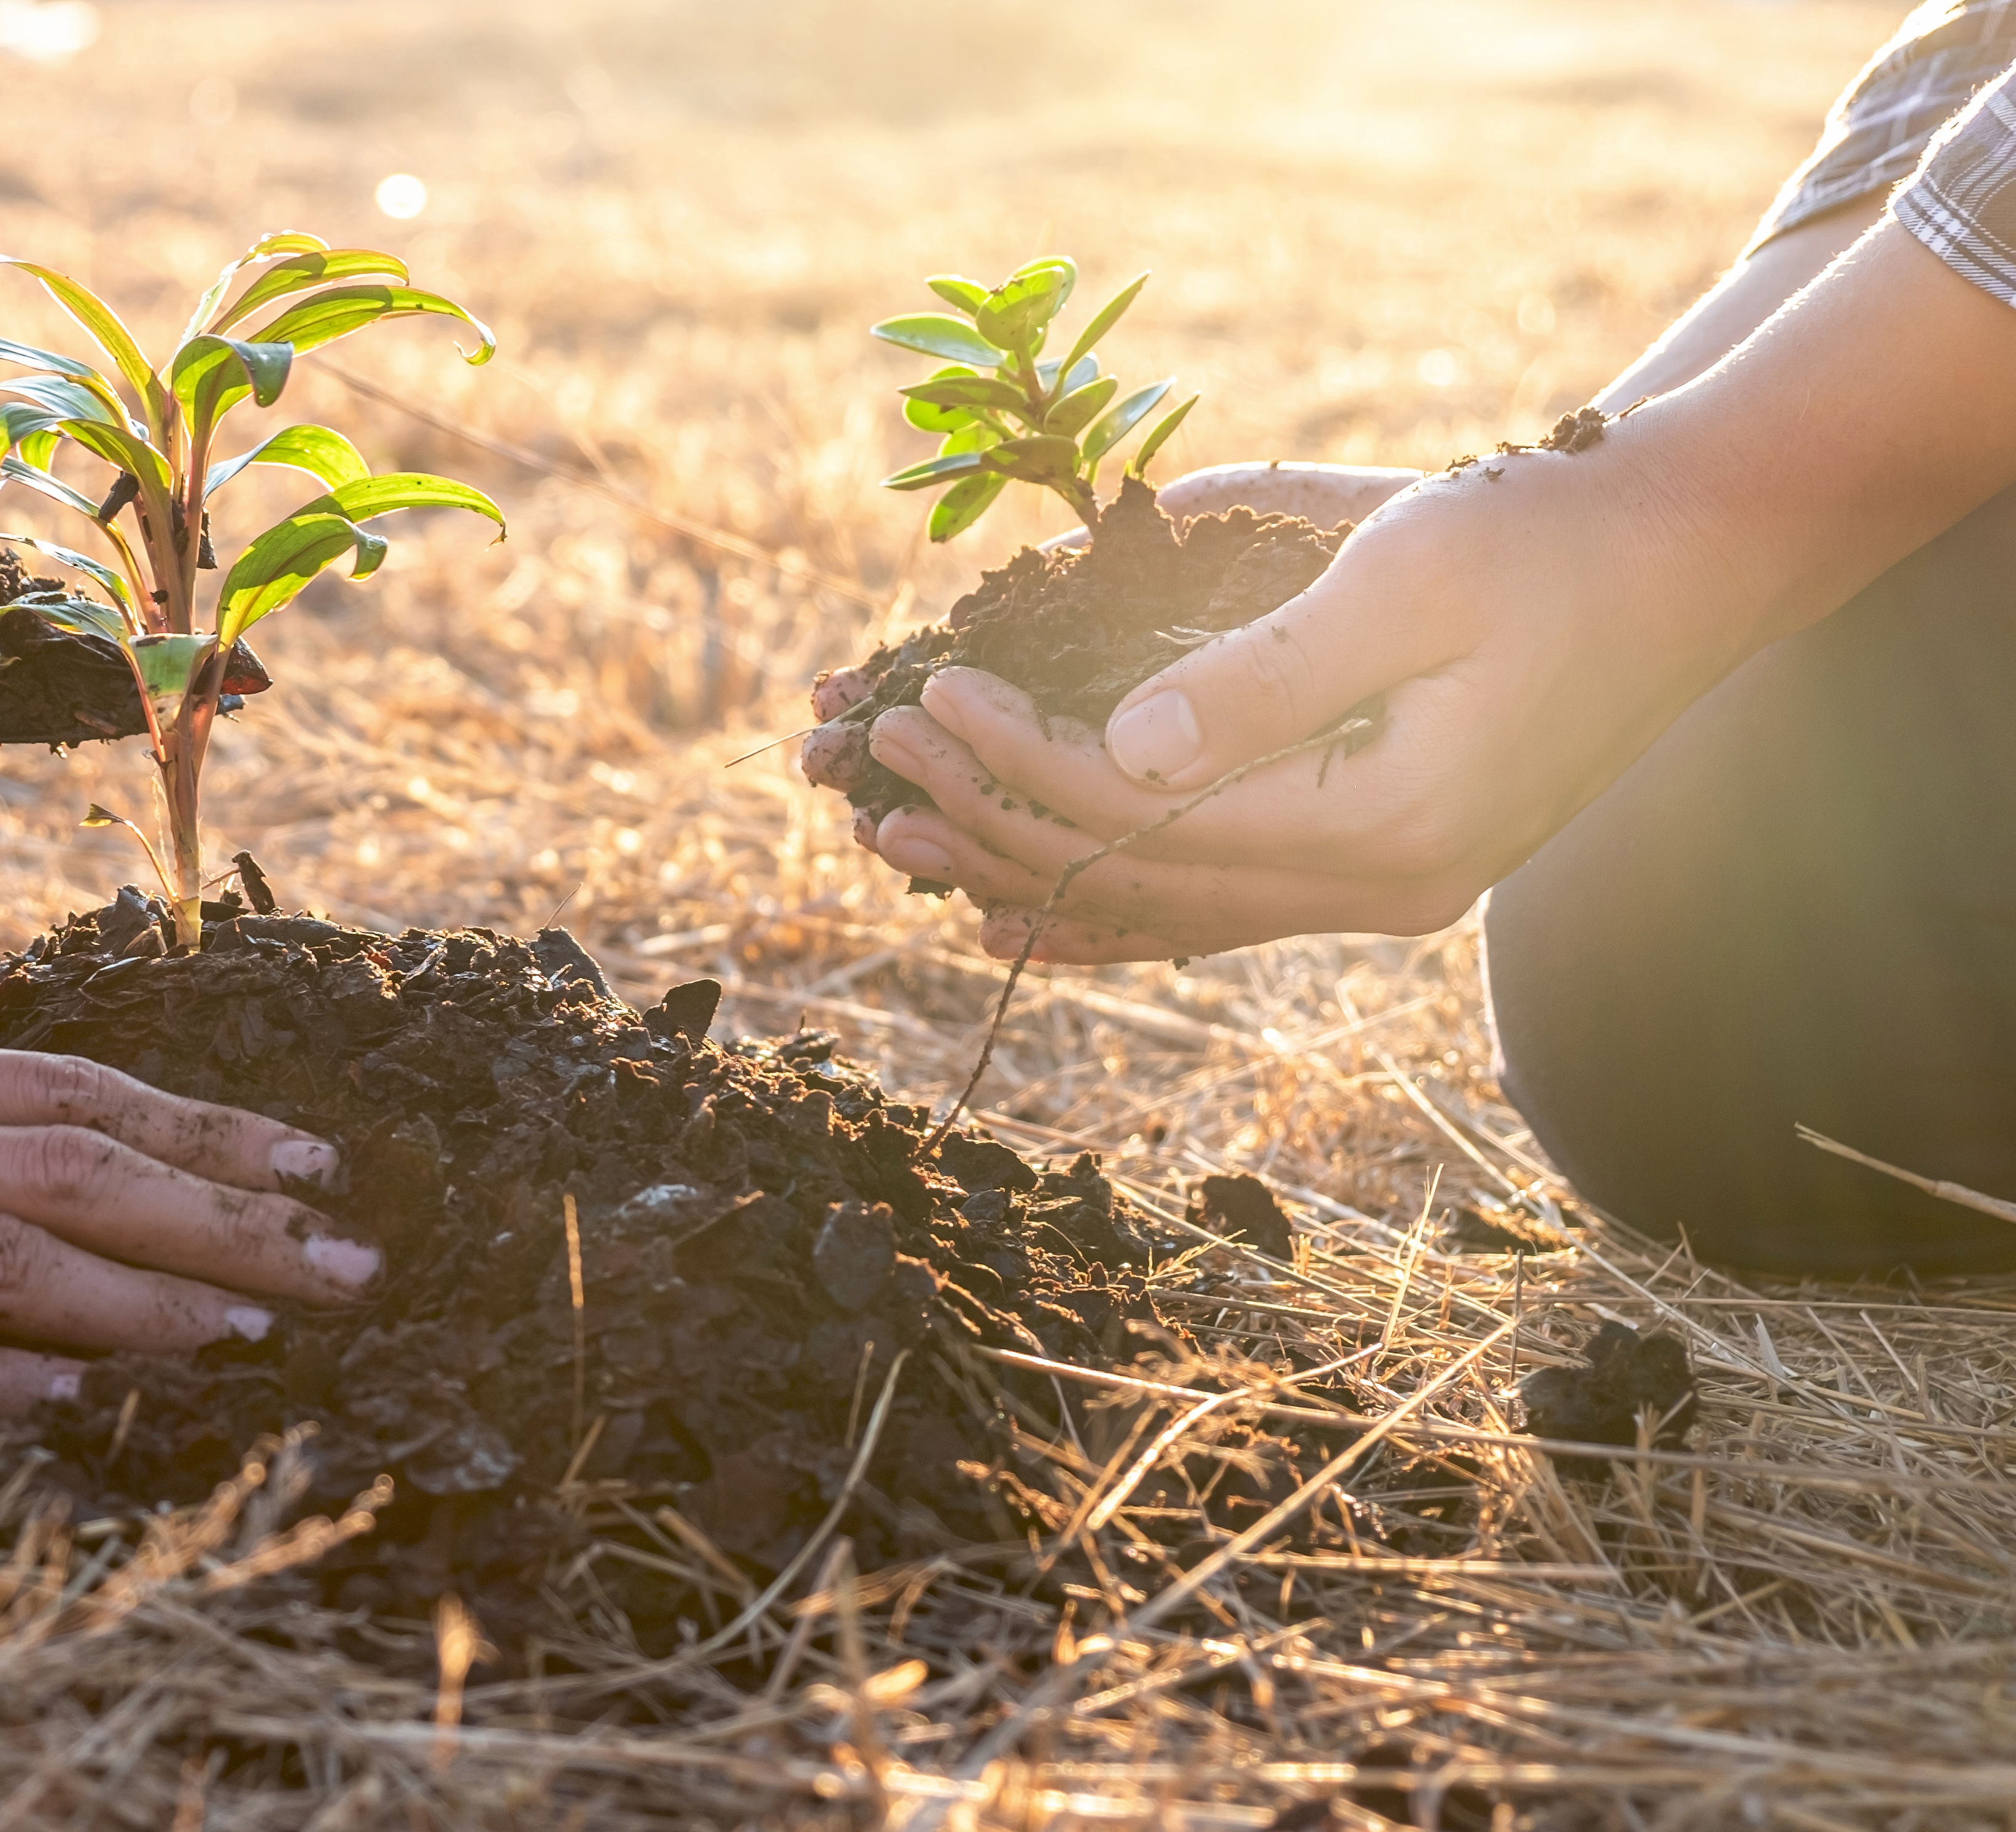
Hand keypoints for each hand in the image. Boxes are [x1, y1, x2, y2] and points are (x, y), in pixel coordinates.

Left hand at [846, 220, 2015, 963]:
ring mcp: (1386, 892)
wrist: (1689, 557)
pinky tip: (1028, 911)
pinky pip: (1219, 908)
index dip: (1022, 757)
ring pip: (1169, 913)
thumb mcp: (1410, 574)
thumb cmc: (1551, 535)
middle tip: (876, 768)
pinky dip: (1115, 905)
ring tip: (911, 855)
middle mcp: (1381, 888)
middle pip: (1139, 880)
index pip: (1146, 811)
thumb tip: (1124, 744)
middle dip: (997, 818)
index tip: (934, 690)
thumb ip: (1267, 675)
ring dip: (1034, 877)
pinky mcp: (1386, 866)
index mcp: (1386, 823)